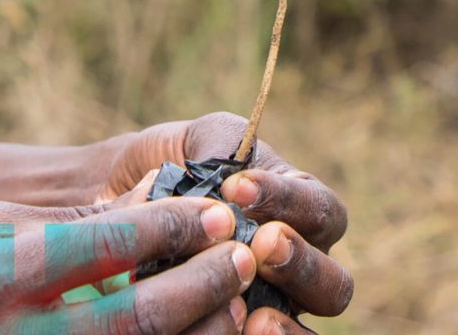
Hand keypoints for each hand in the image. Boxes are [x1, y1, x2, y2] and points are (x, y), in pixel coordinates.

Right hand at [0, 191, 257, 333]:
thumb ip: (67, 227)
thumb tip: (145, 214)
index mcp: (3, 277)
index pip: (110, 248)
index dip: (172, 228)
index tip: (212, 214)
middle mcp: (24, 334)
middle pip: (141, 318)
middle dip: (203, 285)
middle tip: (243, 255)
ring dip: (193, 329)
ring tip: (230, 299)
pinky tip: (185, 331)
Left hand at [102, 112, 352, 329]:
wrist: (126, 199)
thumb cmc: (177, 166)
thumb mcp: (201, 141)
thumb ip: (223, 145)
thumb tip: (230, 177)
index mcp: (299, 211)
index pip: (319, 210)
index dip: (288, 200)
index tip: (238, 187)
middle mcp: (296, 266)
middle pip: (331, 282)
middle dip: (300, 262)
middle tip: (263, 244)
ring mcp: (271, 305)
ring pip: (304, 327)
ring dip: (286, 318)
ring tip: (252, 306)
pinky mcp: (236, 328)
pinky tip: (238, 329)